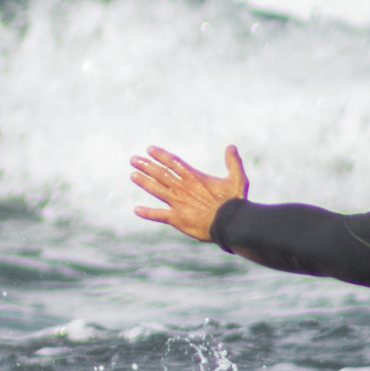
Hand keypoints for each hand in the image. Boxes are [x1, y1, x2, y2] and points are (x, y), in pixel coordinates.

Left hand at [131, 144, 248, 241]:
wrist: (229, 223)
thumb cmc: (234, 202)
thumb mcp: (237, 179)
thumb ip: (233, 162)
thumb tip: (231, 146)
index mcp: (194, 178)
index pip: (173, 162)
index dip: (161, 155)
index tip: (149, 149)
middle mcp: (182, 188)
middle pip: (160, 173)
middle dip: (146, 165)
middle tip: (133, 159)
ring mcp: (178, 203)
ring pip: (156, 190)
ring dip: (144, 182)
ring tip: (132, 175)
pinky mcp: (176, 218)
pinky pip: (158, 215)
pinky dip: (147, 213)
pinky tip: (136, 210)